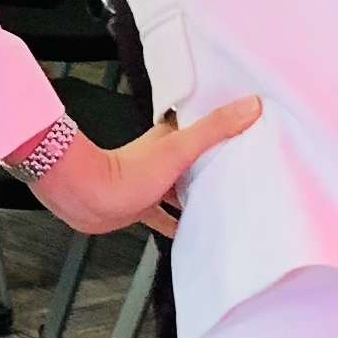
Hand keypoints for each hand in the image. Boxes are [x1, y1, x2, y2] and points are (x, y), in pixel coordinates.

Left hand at [26, 97, 260, 239]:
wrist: (83, 197)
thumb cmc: (125, 173)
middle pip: (198, 161)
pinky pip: (165, 215)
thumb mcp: (178, 149)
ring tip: (228, 205)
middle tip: (247, 175)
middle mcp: (162, 158)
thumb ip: (213, 129)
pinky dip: (178, 223)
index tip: (254, 132)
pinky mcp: (140, 206)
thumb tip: (250, 105)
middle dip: (218, 167)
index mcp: (172, 138)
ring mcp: (151, 183)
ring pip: (183, 188)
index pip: (206, 128)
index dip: (228, 129)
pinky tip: (191, 232)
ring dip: (200, 195)